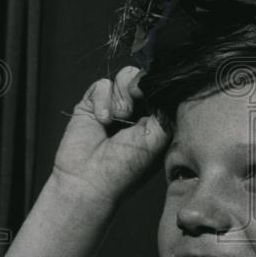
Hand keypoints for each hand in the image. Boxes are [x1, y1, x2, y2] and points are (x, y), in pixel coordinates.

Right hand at [52, 67, 169, 208]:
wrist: (90, 180)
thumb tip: (163, 84)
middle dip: (141, 87)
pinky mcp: (92, 104)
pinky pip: (102, 84)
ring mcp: (114, 106)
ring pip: (125, 76)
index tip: (156, 96)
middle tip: (136, 104)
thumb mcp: (159, 136)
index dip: (160, 86)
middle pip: (145, 78)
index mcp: (157, 120)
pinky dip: (103, 100)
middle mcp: (138, 111)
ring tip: (119, 116)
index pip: (163, 90)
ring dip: (123, 94)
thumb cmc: (128, 167)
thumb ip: (165, 107)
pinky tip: (103, 120)